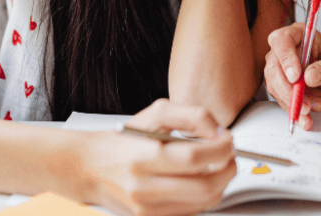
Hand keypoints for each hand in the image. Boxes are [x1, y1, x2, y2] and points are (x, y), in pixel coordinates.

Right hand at [80, 99, 236, 215]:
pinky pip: (191, 211)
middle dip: (228, 169)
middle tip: (230, 155)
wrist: (91, 166)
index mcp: (146, 157)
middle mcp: (145, 187)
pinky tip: (201, 180)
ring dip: (220, 183)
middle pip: (205, 186)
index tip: (229, 141)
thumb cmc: (125, 139)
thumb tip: (218, 133)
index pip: (197, 158)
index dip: (222, 149)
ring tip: (217, 166)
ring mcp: (148, 208)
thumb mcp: (157, 113)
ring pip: (203, 202)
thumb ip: (193, 116)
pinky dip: (204, 196)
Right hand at [264, 23, 320, 129]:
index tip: (296, 77)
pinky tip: (305, 119)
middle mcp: (282, 50)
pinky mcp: (278, 86)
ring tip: (315, 108)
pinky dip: (293, 111)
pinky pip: (280, 99)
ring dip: (293, 102)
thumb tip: (309, 77)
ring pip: (275, 86)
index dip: (286, 58)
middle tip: (305, 104)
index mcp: (296, 34)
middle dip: (288, 89)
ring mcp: (277, 68)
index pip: (281, 40)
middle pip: (273, 67)